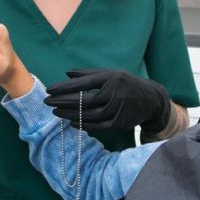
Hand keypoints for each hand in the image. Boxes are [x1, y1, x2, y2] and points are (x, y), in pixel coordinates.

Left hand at [44, 69, 171, 134]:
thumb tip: (67, 73)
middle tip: (47, 102)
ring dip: (70, 114)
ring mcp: (118, 109)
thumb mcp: (111, 73)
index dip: (65, 87)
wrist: (151, 100)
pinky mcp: (119, 124)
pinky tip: (71, 122)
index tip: (49, 90)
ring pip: (89, 115)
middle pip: (84, 100)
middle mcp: (115, 93)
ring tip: (55, 112)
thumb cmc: (126, 84)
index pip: (83, 83)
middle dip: (63, 101)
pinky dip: (83, 125)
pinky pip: (97, 126)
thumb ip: (89, 74)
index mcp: (111, 78)